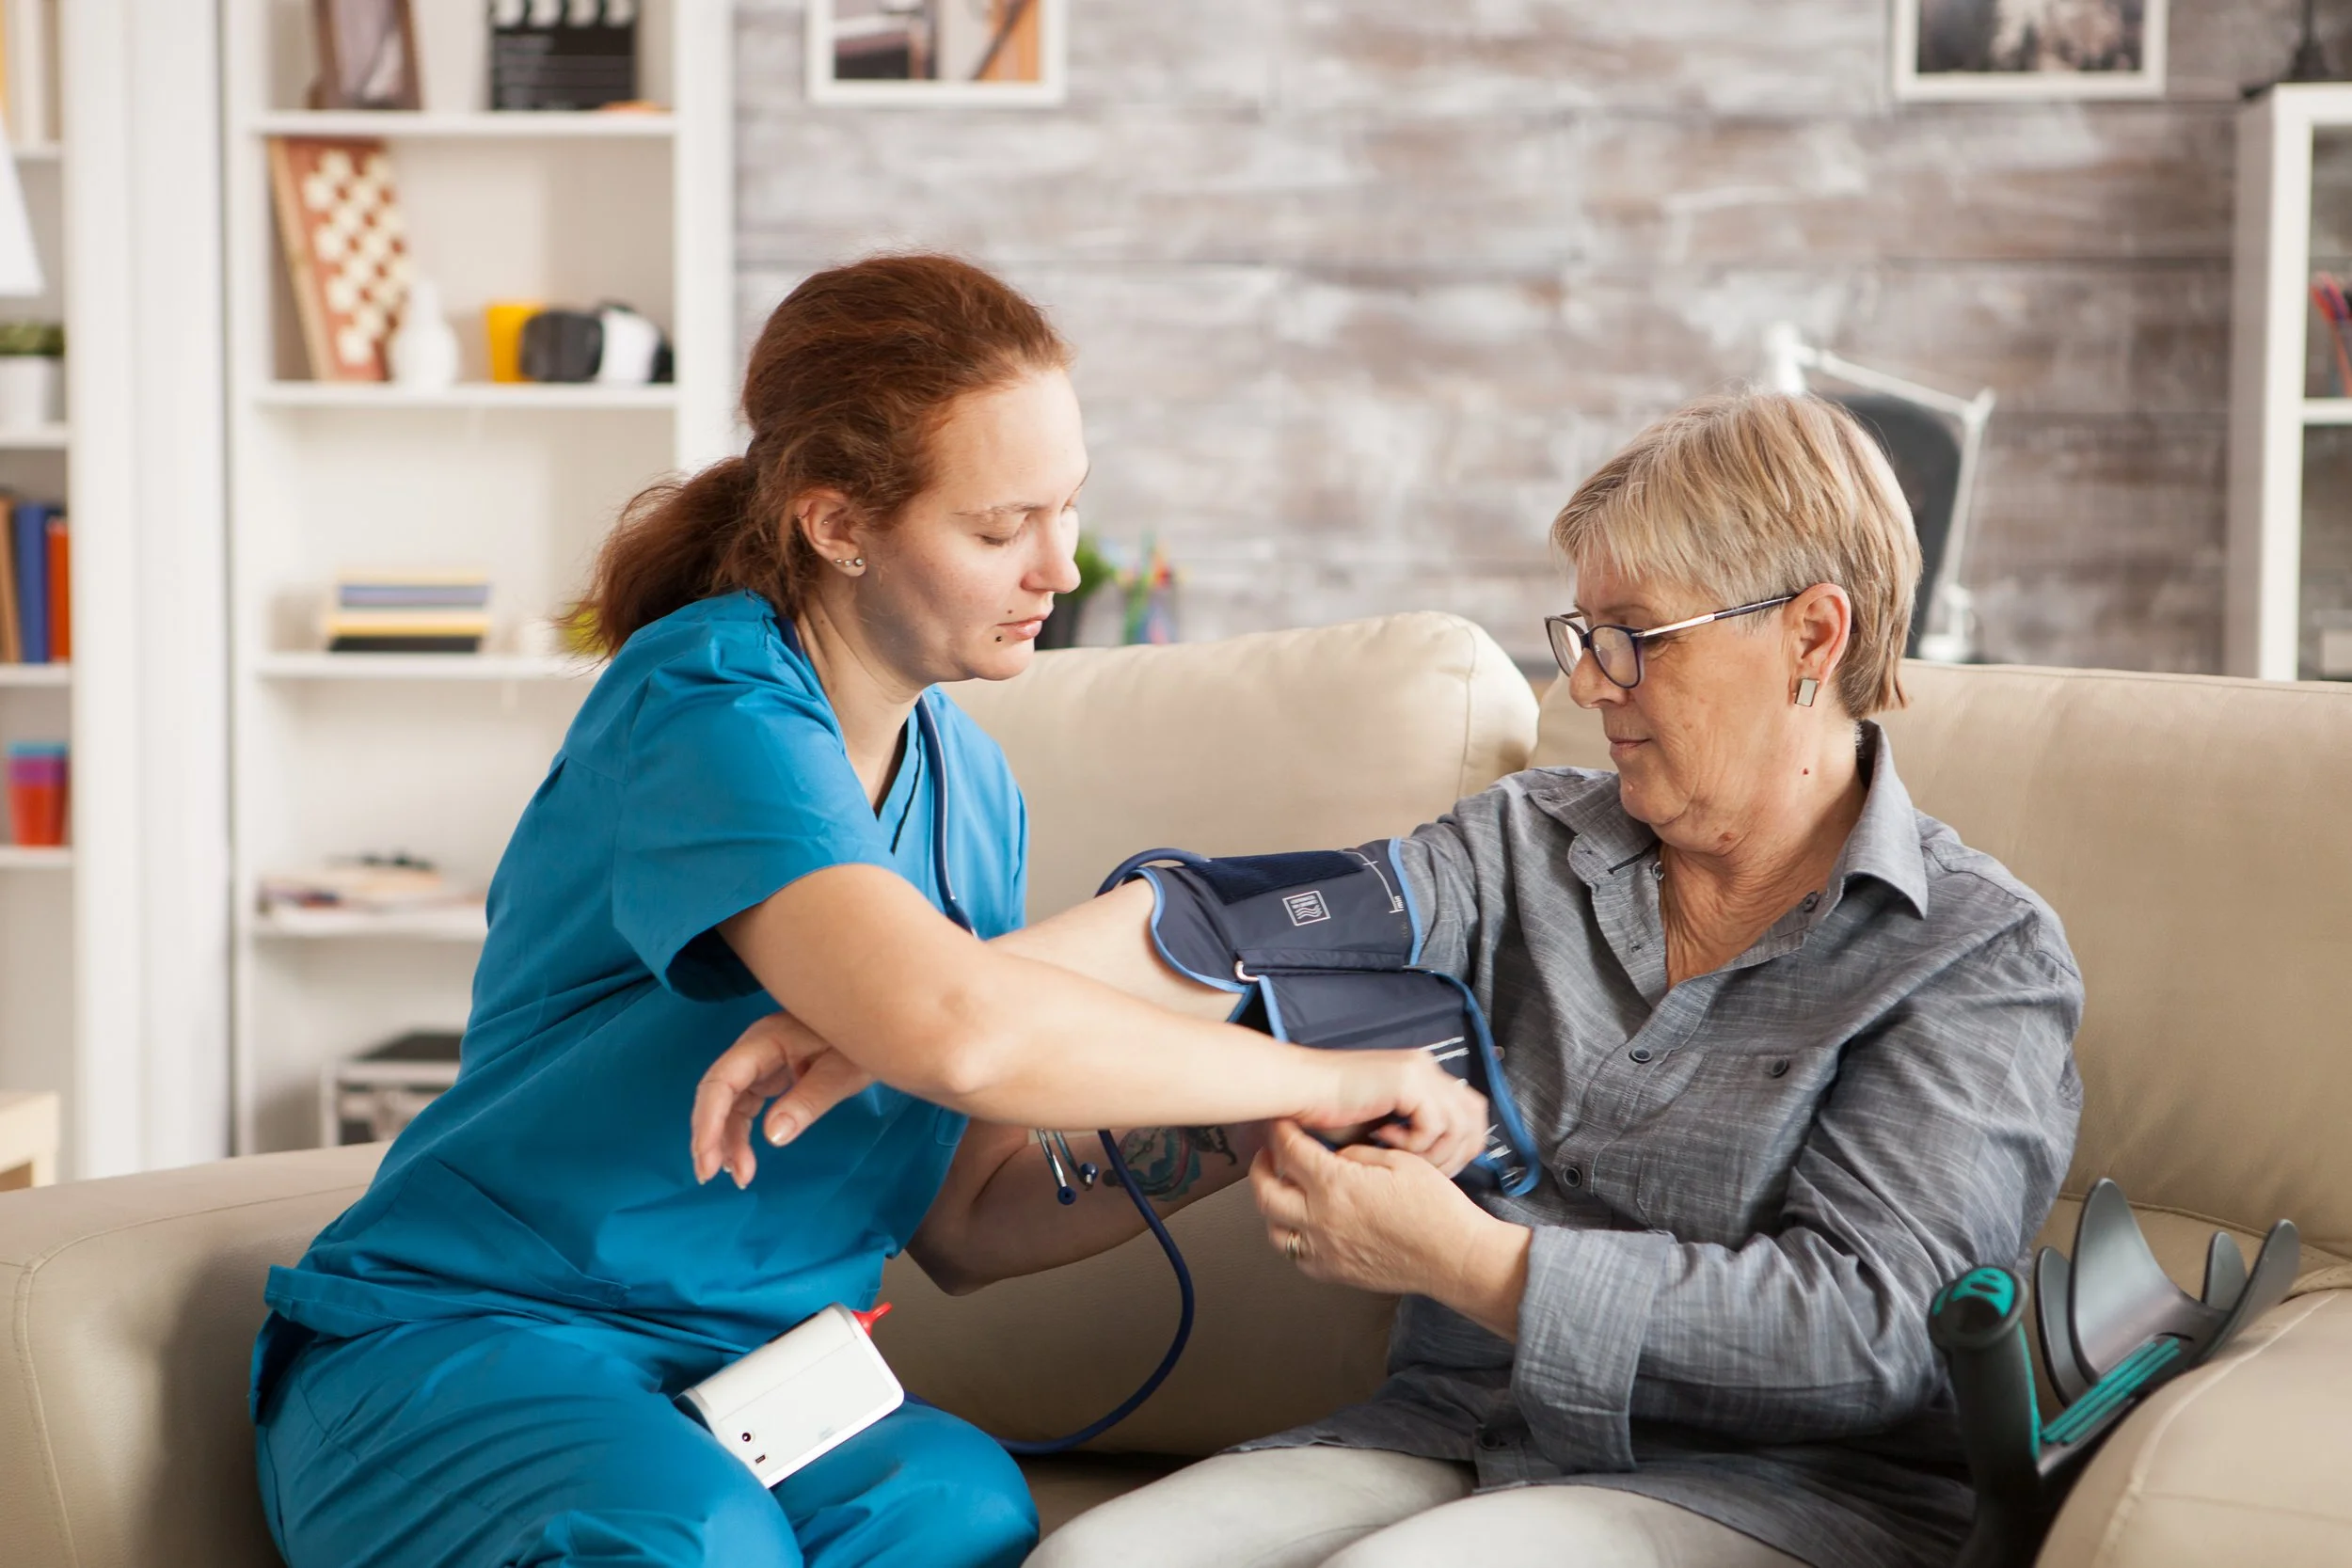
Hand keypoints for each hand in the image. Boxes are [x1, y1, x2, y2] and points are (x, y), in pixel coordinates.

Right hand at [689, 1011, 874, 1187]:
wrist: (881, 1021)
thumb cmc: (865, 1037)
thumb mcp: (843, 1071)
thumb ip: (809, 1100)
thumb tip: (772, 1135)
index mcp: (765, 1040)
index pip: (722, 1081)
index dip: (709, 1120)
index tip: (707, 1158)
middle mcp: (754, 1050)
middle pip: (717, 1094)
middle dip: (709, 1135)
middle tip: (709, 1175)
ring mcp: (760, 1061)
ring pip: (729, 1104)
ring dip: (726, 1140)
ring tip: (739, 1177)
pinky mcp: (770, 1074)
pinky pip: (746, 1105)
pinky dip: (741, 1133)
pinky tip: (742, 1159)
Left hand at [1249, 1120, 1489, 1295]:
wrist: (1455, 1257)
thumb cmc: (1436, 1207)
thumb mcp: (1399, 1161)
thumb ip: (1357, 1154)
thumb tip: (1335, 1156)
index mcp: (1336, 1186)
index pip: (1290, 1151)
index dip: (1281, 1132)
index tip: (1280, 1123)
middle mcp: (1321, 1220)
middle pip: (1266, 1191)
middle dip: (1261, 1167)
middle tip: (1268, 1154)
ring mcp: (1324, 1251)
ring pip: (1274, 1228)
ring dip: (1271, 1204)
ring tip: (1281, 1189)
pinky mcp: (1335, 1273)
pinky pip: (1296, 1256)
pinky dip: (1291, 1236)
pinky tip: (1303, 1223)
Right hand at [1299, 1050, 1489, 1177]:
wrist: (1298, 1090)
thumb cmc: (1327, 1110)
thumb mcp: (1381, 1124)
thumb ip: (1411, 1133)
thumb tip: (1440, 1160)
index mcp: (1422, 1075)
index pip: (1469, 1110)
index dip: (1462, 1145)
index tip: (1440, 1167)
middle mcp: (1427, 1068)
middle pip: (1475, 1117)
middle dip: (1458, 1153)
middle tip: (1429, 1170)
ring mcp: (1419, 1072)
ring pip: (1459, 1125)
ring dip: (1434, 1152)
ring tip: (1402, 1158)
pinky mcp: (1408, 1082)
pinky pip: (1433, 1125)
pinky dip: (1414, 1143)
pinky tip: (1385, 1140)